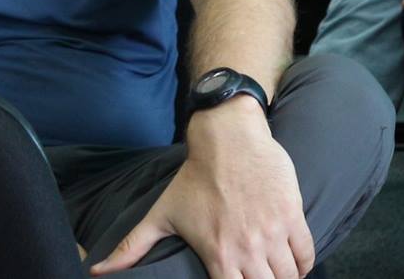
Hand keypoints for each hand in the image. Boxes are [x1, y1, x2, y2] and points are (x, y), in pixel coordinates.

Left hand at [91, 106, 314, 278]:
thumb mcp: (162, 214)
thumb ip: (131, 248)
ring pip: (290, 276)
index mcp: (218, 255)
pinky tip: (296, 266)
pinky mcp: (292, 213)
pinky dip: (304, 264)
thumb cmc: (194, 177)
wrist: (229, 138)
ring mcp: (273, 231)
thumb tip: (97, 272)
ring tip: (278, 278)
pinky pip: (306, 252)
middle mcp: (248, 248)